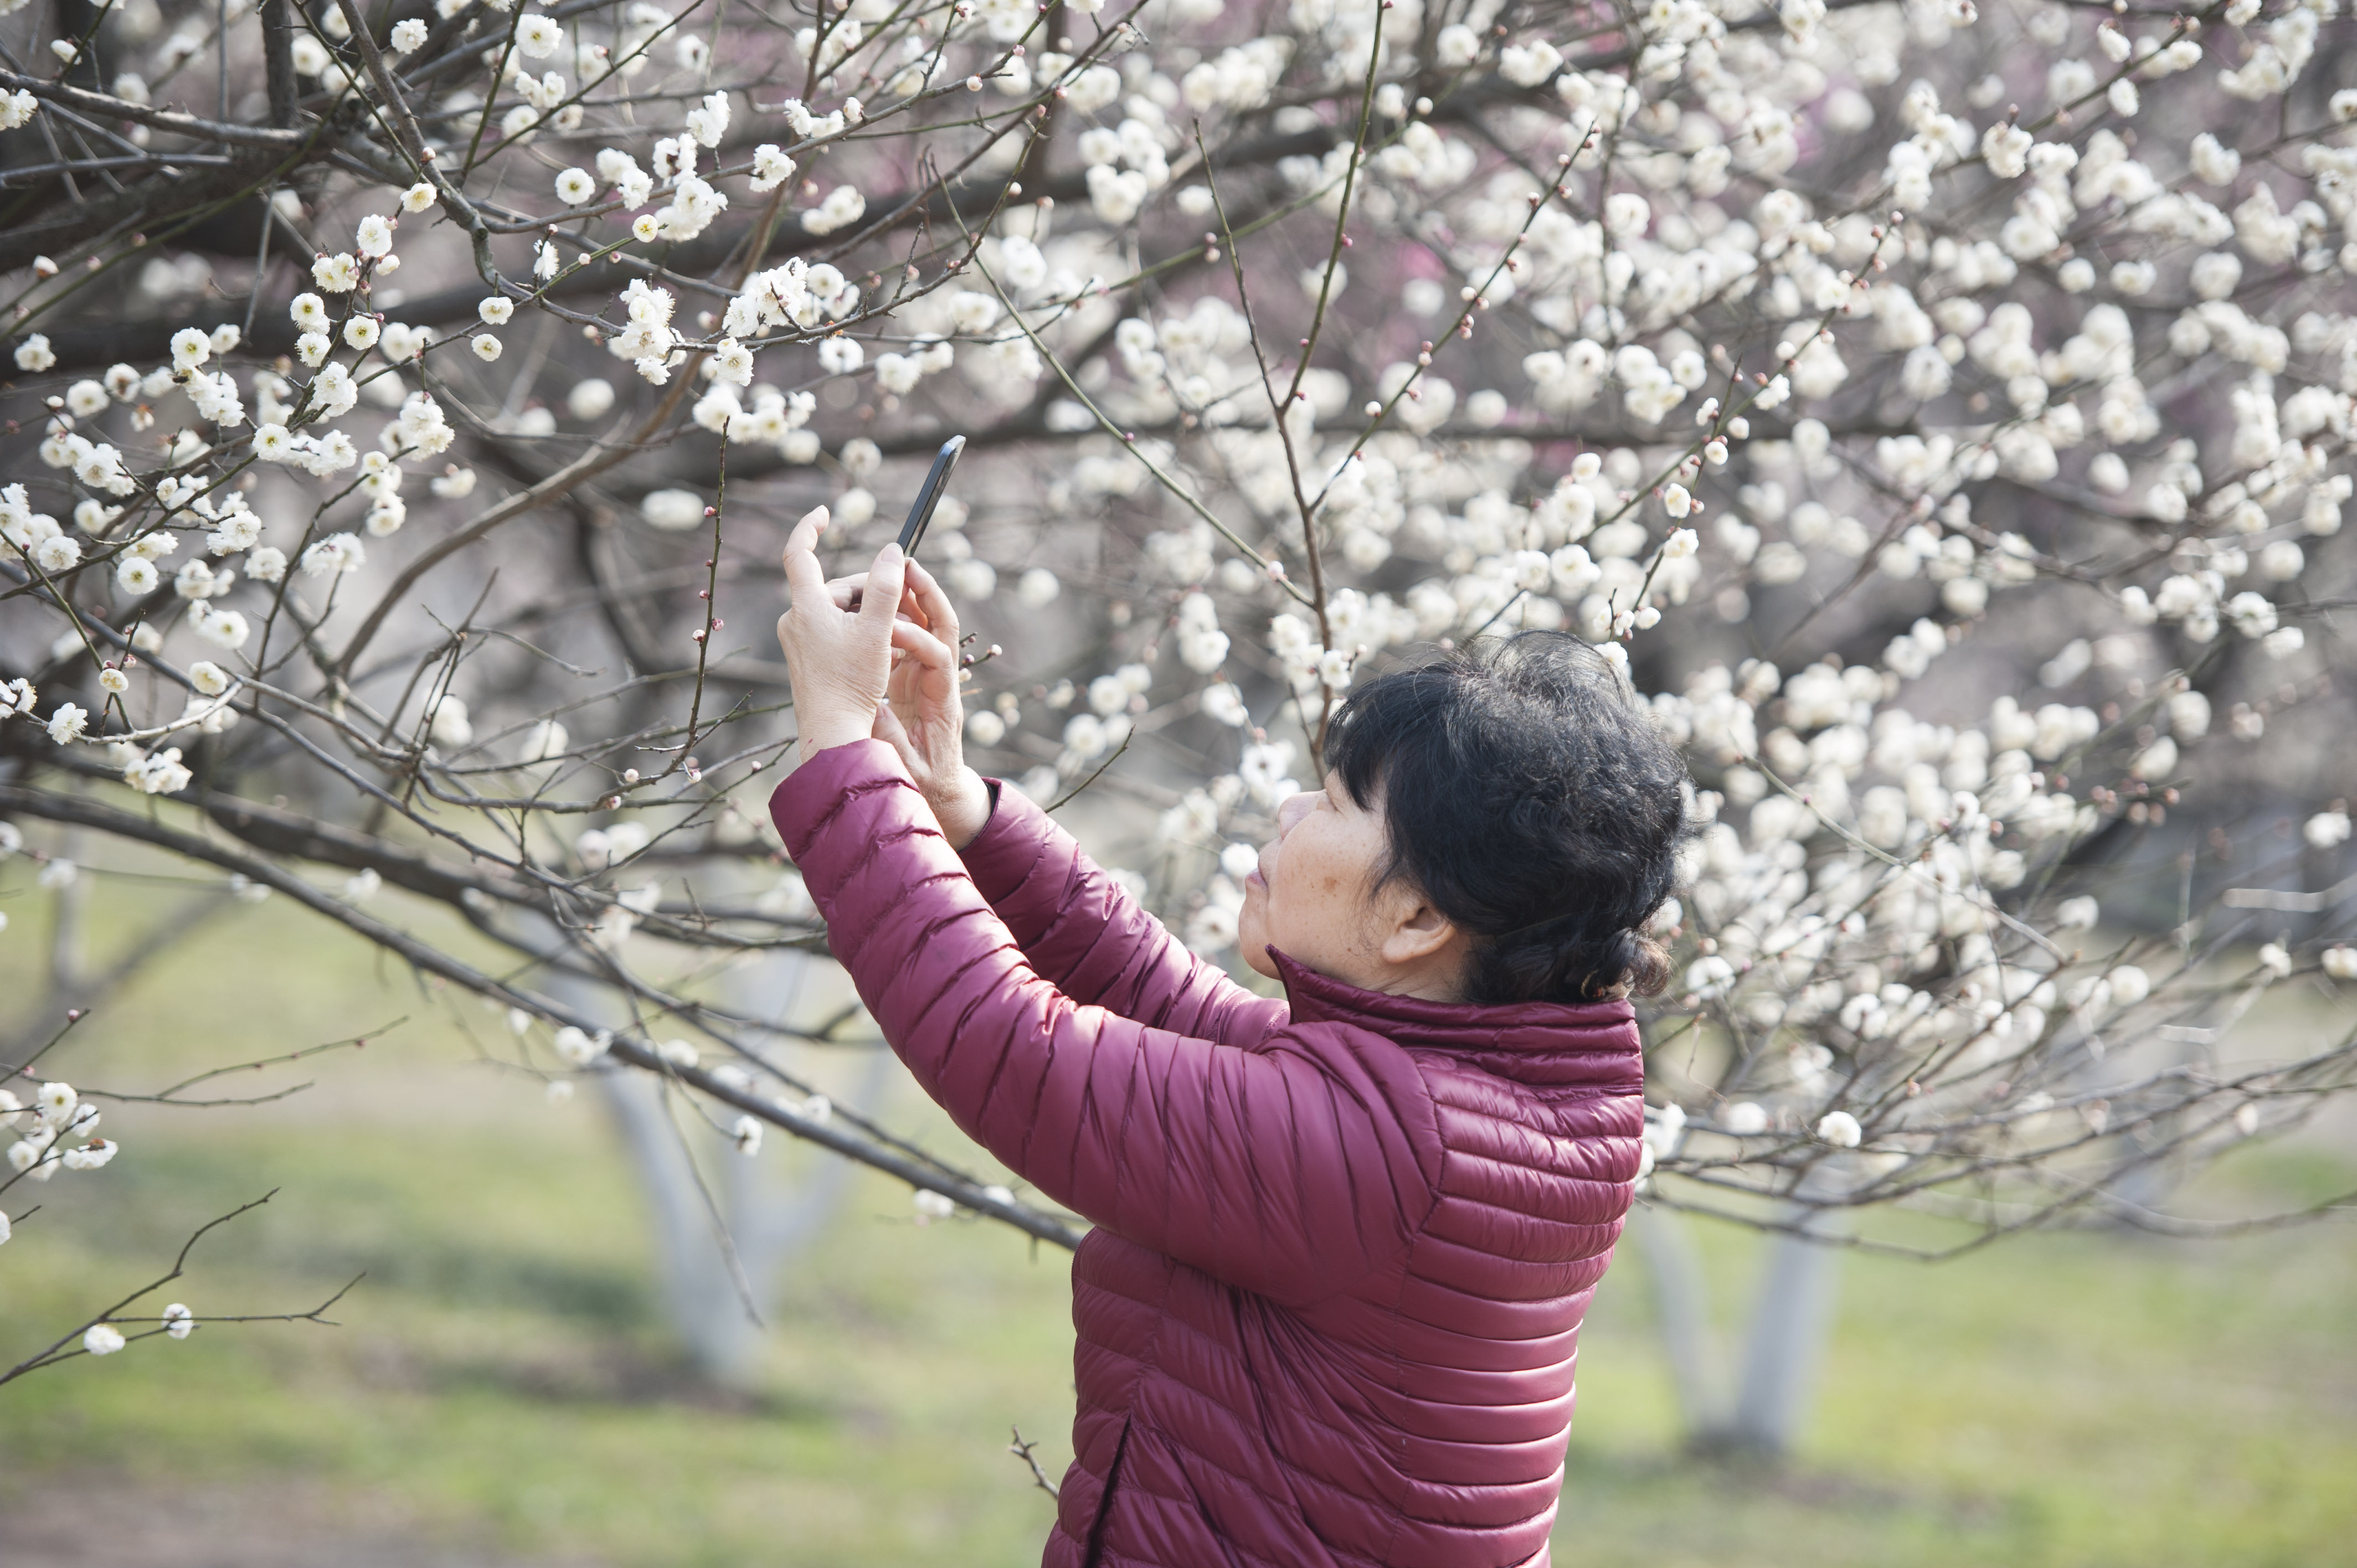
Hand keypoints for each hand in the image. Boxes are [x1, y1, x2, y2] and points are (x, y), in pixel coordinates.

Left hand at [778, 509, 991, 847]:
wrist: (832, 735)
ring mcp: (796, 640)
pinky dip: (856, 631)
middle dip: (871, 591)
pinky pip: (831, 630)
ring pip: (837, 610)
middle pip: (836, 586)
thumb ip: (886, 587)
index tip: (824, 512)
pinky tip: (877, 652)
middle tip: (904, 609)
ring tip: (896, 636)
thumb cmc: (853, 685)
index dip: (810, 527)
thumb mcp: (879, 631)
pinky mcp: (804, 659)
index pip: (799, 553)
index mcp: (806, 606)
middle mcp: (794, 619)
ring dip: (868, 614)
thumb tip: (893, 551)